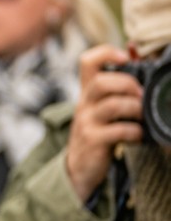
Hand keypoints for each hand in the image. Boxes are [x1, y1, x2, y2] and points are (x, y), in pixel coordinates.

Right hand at [66, 45, 143, 201]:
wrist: (78, 167)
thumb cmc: (97, 133)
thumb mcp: (100, 109)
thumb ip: (116, 90)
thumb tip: (139, 61)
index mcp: (88, 92)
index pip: (87, 62)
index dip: (106, 53)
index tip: (125, 57)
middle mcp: (85, 104)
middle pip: (101, 82)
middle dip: (128, 85)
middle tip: (141, 96)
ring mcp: (87, 122)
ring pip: (112, 105)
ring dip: (135, 109)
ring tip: (142, 116)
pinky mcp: (94, 141)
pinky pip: (119, 131)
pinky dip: (135, 132)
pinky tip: (138, 136)